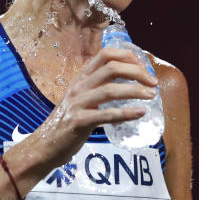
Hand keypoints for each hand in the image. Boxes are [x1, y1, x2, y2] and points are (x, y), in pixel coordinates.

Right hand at [36, 47, 157, 163]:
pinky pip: (106, 115)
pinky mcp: (79, 122)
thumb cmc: (67, 121)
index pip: (105, 55)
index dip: (127, 56)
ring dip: (135, 90)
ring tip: (151, 95)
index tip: (142, 66)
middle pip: (112, 68)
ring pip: (110, 90)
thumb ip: (97, 87)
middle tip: (153, 82)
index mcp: (80, 78)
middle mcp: (79, 86)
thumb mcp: (80, 98)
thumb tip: (126, 81)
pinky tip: (140, 113)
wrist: (45, 144)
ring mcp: (78, 104)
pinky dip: (126, 113)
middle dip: (137, 72)